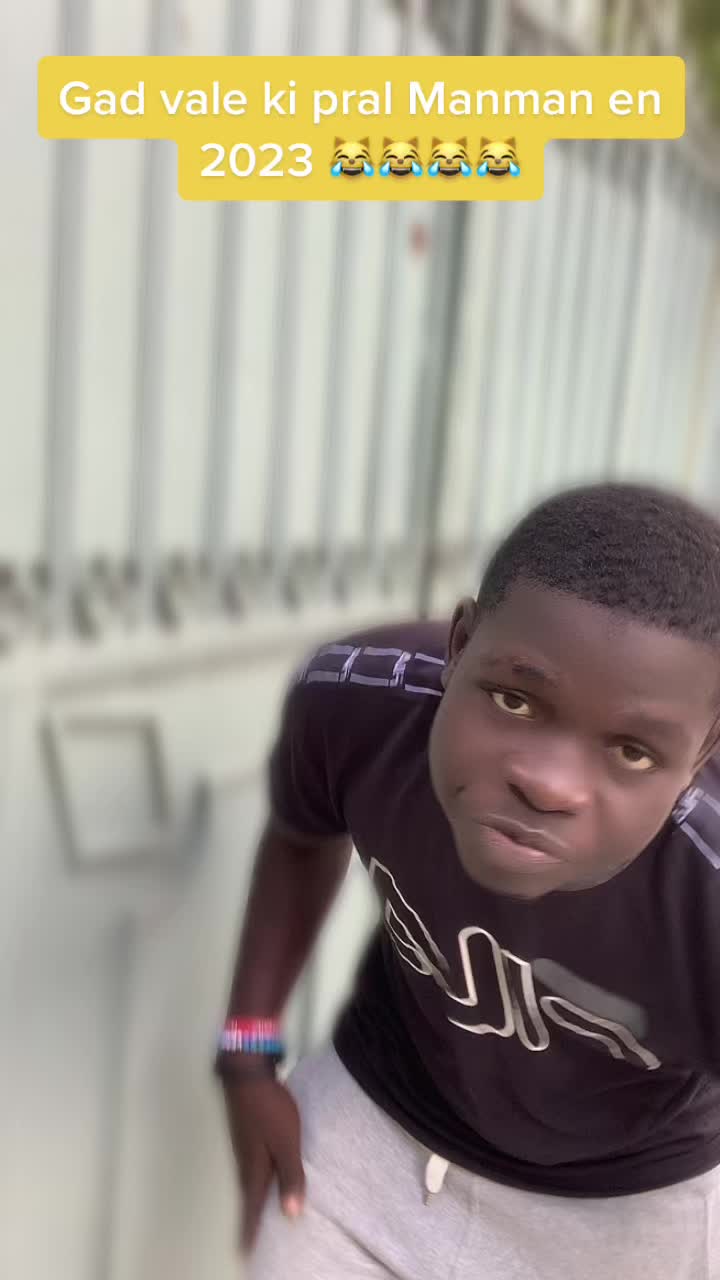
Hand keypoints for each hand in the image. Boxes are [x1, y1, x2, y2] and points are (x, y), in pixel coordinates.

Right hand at [222, 1072, 305, 1253]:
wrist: (247, 1074)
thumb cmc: (269, 1109)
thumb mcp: (286, 1142)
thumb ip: (290, 1176)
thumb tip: (291, 1214)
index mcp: (254, 1169)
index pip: (252, 1207)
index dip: (250, 1230)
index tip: (245, 1252)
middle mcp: (244, 1162)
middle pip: (246, 1198)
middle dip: (247, 1221)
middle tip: (247, 1243)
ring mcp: (242, 1148)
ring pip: (246, 1183)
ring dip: (249, 1202)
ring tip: (253, 1218)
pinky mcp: (246, 1135)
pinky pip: (248, 1168)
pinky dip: (253, 1183)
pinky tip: (260, 1180)